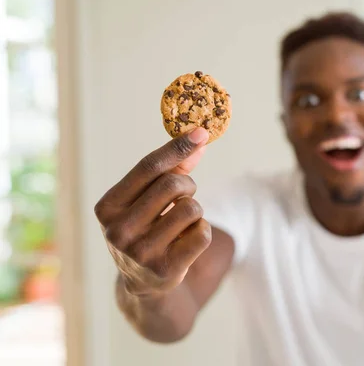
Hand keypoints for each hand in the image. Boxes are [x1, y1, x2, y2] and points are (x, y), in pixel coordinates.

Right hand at [94, 128, 211, 296]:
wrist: (143, 283)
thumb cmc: (146, 229)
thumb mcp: (146, 200)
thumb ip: (171, 169)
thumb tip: (199, 140)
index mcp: (107, 207)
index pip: (148, 167)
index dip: (178, 147)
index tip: (201, 133)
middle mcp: (118, 230)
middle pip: (172, 184)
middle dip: (187, 184)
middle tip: (185, 193)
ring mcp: (140, 253)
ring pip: (192, 208)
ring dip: (196, 209)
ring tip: (183, 220)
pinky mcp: (165, 269)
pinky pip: (202, 233)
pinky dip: (202, 230)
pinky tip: (187, 240)